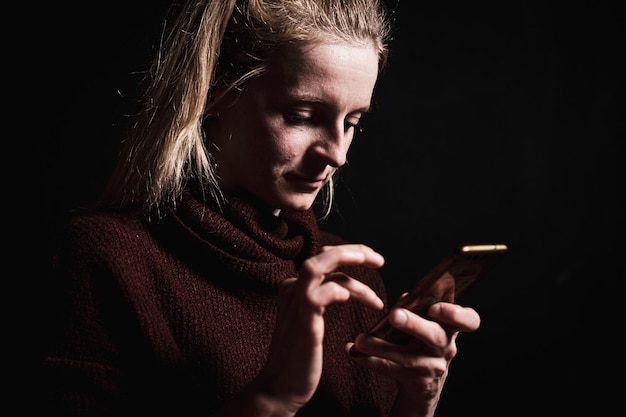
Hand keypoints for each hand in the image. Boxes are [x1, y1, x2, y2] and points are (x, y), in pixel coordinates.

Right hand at [249, 244, 384, 414]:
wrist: (281, 387)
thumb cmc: (300, 355)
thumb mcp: (312, 320)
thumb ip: (323, 299)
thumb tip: (347, 286)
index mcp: (294, 288)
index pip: (322, 259)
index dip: (348, 254)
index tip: (371, 259)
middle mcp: (292, 290)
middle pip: (320, 256)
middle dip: (353, 251)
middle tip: (379, 259)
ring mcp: (295, 305)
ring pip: (316, 267)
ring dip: (348, 261)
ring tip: (376, 268)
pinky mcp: (302, 324)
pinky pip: (318, 296)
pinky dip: (337, 291)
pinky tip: (350, 298)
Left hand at [348, 302, 480, 416]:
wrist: (423, 384)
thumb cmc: (421, 342)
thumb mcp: (426, 325)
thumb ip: (418, 308)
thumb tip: (407, 296)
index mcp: (451, 328)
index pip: (470, 321)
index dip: (456, 314)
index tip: (435, 308)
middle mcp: (445, 348)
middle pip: (435, 335)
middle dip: (414, 324)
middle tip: (394, 315)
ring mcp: (431, 367)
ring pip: (407, 358)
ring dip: (381, 347)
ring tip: (361, 339)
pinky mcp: (414, 382)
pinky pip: (390, 370)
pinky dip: (368, 359)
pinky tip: (353, 351)